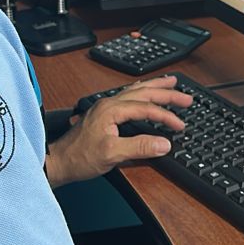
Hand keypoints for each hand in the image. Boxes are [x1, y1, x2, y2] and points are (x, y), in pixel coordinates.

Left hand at [44, 77, 192, 186]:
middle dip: (167, 92)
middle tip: (186, 97)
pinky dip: (142, 92)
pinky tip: (145, 92)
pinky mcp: (104, 114)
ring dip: (155, 87)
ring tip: (171, 82)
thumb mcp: (111, 154)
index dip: (166, 116)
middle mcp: (109, 103)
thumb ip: (139, 147)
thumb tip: (164, 143)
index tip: (180, 124)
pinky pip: (128, 96)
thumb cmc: (79, 158)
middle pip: (143, 92)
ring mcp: (105, 107)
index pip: (146, 108)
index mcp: (111, 109)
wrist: (58, 162)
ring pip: (136, 91)